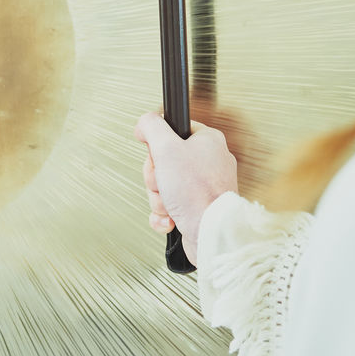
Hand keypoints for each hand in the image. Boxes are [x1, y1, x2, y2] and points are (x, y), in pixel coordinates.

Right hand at [135, 111, 238, 266]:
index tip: (158, 154)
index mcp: (207, 141)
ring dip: (159, 198)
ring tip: (170, 203)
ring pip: (164, 186)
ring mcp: (205, 187)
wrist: (210, 233)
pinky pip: (171, 207)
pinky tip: (171, 218)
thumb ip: (151, 127)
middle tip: (164, 182)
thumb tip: (144, 122)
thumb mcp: (166, 148)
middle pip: (164, 162)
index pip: (172, 131)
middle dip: (156, 178)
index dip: (158, 146)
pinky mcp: (198, 208)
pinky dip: (165, 215)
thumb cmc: (197, 193)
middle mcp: (209, 162)